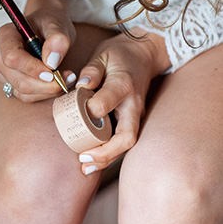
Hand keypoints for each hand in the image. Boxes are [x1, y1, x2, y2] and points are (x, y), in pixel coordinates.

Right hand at [0, 0, 76, 101]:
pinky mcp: (8, 83)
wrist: (45, 29)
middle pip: (18, 80)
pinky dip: (44, 93)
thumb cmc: (48, 24)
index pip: (12, 58)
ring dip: (48, 90)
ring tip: (66, 77)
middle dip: (45, 84)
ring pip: (23, 91)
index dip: (32, 68)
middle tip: (68, 77)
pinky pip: (26, 96)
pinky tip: (57, 82)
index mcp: (4, 36)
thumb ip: (57, 39)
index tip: (53, 72)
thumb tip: (52, 62)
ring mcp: (0, 71)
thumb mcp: (57, 24)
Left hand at [75, 28, 170, 174]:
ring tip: (85, 168)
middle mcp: (133, 105)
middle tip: (83, 158)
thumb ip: (92, 70)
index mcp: (123, 85)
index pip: (110, 100)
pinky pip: (122, 142)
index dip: (95, 108)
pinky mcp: (131, 122)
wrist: (144, 55)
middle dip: (106, 152)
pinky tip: (91, 164)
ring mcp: (135, 116)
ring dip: (106, 159)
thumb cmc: (119, 56)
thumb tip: (80, 85)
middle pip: (127, 136)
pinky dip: (108, 155)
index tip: (81, 112)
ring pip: (126, 144)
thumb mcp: (103, 55)